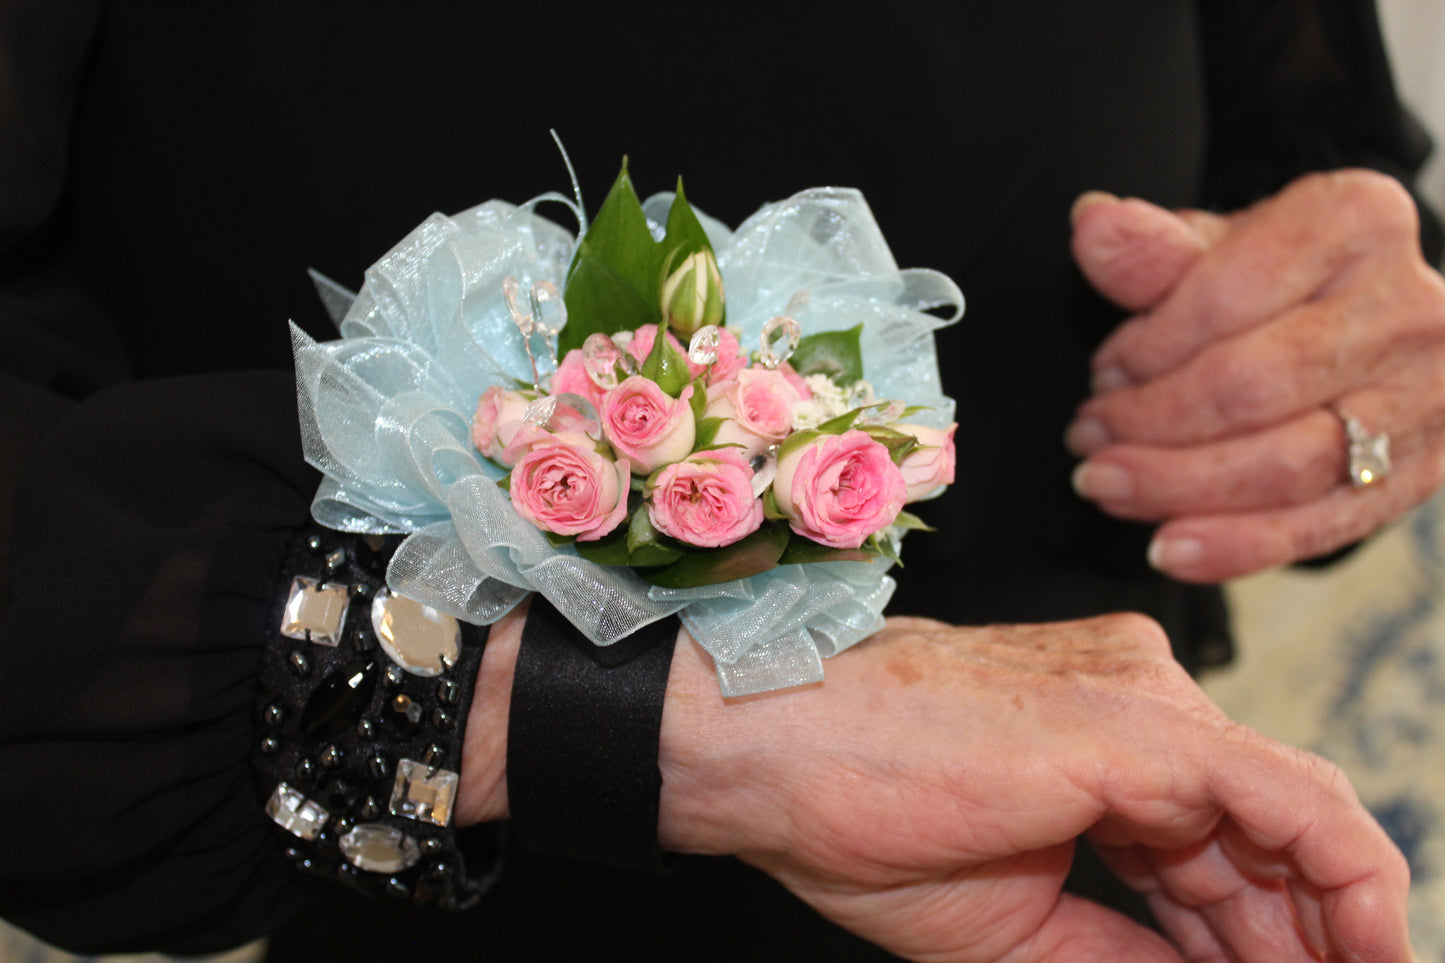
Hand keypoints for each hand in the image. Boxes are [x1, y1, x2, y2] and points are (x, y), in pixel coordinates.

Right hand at [658, 614, 1412, 961]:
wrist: (773, 748)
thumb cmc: (856, 816)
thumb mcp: (1020, 926)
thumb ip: (1127, 955)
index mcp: (1102, 738)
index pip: (1218, 844)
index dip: (1262, 938)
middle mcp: (1142, 699)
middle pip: (1267, 835)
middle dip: (1302, 942)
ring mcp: (1150, 704)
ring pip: (1297, 819)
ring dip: (1329, 927)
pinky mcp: (1151, 728)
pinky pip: (1296, 808)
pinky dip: (1349, 884)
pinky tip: (1368, 952)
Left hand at [1067, 170, 1444, 581]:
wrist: (1367, 318)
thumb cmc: (1274, 279)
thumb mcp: (1215, 247)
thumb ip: (1153, 248)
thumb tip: (1093, 225)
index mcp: (1356, 222)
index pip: (1225, 298)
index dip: (1145, 348)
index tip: (1103, 372)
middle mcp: (1407, 307)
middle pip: (1252, 388)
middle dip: (1149, 423)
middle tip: (1088, 435)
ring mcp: (1426, 396)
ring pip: (1287, 465)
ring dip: (1177, 486)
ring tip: (1107, 484)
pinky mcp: (1419, 472)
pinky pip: (1321, 527)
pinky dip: (1237, 547)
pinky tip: (1168, 548)